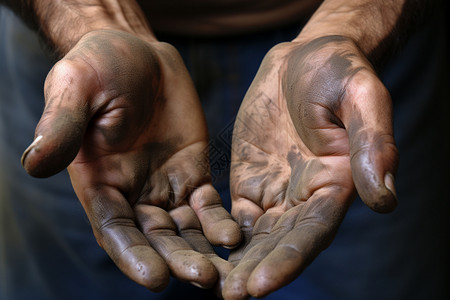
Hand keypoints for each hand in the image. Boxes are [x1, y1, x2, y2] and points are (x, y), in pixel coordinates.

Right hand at [21, 30, 240, 291]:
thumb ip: (61, 127)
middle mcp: (133, 194)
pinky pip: (209, 205)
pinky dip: (221, 222)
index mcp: (99, 183)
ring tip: (224, 267)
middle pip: (155, 238)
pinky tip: (234, 236)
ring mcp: (166, 187)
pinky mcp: (193, 174)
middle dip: (177, 259)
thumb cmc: (98, 67)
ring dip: (202, 250)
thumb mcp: (75, 88)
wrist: (138, 54)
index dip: (134, 255)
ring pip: (185, 229)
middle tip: (203, 277)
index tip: (156, 279)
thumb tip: (34, 164)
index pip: (116, 230)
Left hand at [223, 36, 397, 298]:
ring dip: (232, 261)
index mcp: (335, 186)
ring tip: (205, 283)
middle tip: (228, 296)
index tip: (259, 285)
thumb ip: (373, 145)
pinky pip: (230, 214)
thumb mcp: (361, 97)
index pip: (312, 233)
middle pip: (280, 244)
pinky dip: (215, 234)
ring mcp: (275, 192)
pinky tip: (195, 249)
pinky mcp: (249, 182)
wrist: (304, 59)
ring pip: (253, 237)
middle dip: (254, 271)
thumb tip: (384, 199)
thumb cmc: (339, 73)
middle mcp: (305, 198)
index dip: (288, 260)